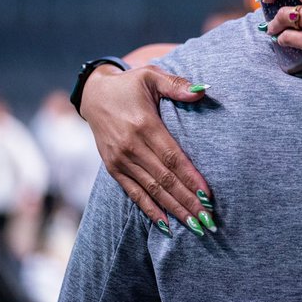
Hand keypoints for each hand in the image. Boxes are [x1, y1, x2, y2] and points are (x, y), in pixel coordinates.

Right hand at [79, 64, 216, 233]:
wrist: (93, 94)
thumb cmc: (129, 85)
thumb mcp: (151, 76)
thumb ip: (176, 84)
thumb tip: (203, 90)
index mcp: (143, 125)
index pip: (172, 158)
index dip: (190, 178)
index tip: (208, 196)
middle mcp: (130, 147)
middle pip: (164, 179)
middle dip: (187, 201)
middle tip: (208, 220)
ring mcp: (120, 160)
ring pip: (151, 190)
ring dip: (174, 209)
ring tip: (194, 226)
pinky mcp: (113, 168)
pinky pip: (133, 193)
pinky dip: (150, 210)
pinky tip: (166, 225)